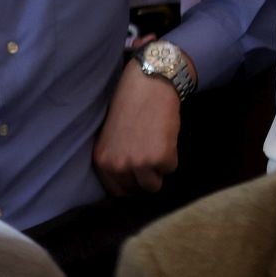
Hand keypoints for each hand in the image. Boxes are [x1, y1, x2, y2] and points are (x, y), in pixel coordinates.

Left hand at [93, 57, 183, 194]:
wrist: (149, 85)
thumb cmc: (131, 106)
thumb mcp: (111, 137)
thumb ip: (115, 159)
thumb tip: (129, 181)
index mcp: (102, 161)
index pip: (117, 191)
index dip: (132, 183)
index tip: (140, 174)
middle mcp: (117, 166)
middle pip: (137, 190)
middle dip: (146, 176)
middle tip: (151, 156)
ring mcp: (139, 163)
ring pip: (154, 185)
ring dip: (159, 169)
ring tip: (158, 146)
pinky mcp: (161, 157)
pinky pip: (171, 168)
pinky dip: (173, 155)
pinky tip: (166, 137)